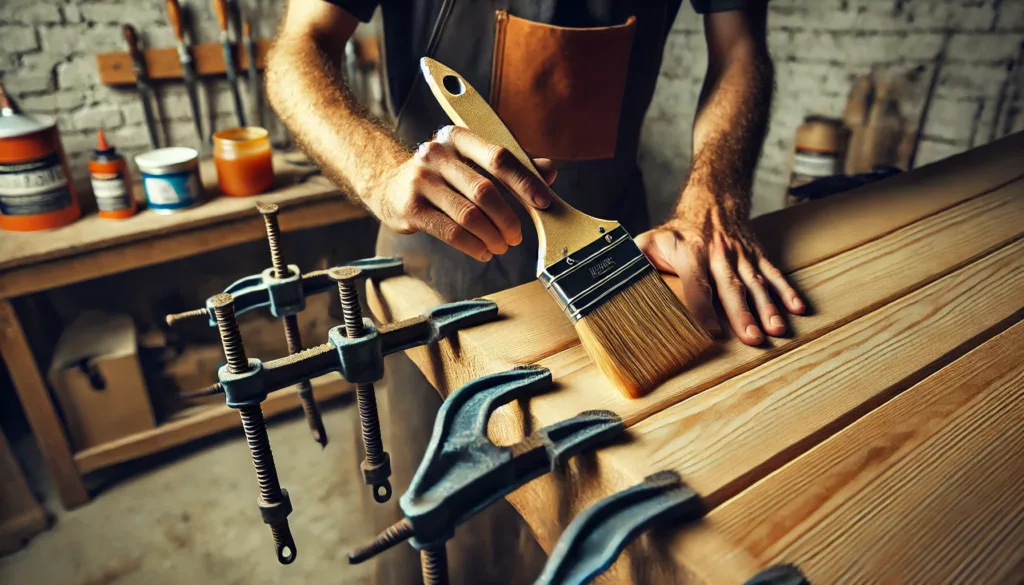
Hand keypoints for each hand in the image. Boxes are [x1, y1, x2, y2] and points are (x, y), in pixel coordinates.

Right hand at [364, 126, 556, 261]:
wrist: (389, 185)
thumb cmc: (443, 175)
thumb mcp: (473, 162)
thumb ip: (511, 166)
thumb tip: (549, 172)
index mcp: (458, 137)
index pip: (498, 157)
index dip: (524, 182)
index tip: (543, 203)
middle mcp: (436, 153)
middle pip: (484, 190)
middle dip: (508, 218)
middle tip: (517, 236)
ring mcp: (420, 180)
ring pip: (468, 214)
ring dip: (492, 236)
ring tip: (501, 246)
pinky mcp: (410, 208)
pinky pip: (450, 231)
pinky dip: (473, 245)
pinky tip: (483, 251)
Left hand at [635, 200, 804, 345]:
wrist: (711, 197)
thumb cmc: (676, 230)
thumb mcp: (649, 240)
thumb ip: (636, 263)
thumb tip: (616, 285)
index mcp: (692, 251)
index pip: (697, 283)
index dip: (703, 307)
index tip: (711, 332)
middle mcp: (719, 253)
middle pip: (731, 286)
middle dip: (742, 313)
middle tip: (752, 339)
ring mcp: (741, 254)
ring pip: (756, 282)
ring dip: (768, 307)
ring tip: (777, 330)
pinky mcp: (757, 255)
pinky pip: (773, 273)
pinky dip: (787, 290)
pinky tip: (797, 308)